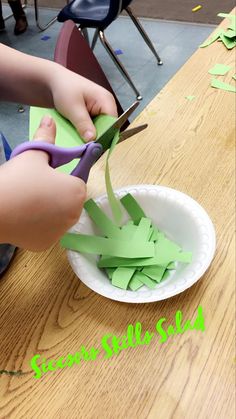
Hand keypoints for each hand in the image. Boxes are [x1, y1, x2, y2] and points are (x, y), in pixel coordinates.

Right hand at [0, 116, 85, 250]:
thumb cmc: (17, 180)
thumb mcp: (32, 155)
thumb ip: (46, 137)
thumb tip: (50, 120)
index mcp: (77, 190)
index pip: (80, 176)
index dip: (68, 169)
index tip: (55, 168)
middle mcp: (75, 214)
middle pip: (70, 196)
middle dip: (58, 189)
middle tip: (37, 183)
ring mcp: (60, 232)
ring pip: (59, 214)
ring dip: (50, 207)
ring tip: (29, 198)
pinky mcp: (45, 244)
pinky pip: (46, 229)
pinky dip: (39, 223)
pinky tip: (25, 216)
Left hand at [50, 65, 117, 141]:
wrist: (53, 81)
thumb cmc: (64, 89)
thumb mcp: (73, 108)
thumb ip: (83, 124)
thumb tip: (93, 140)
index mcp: (107, 101)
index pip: (113, 124)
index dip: (105, 137)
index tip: (94, 148)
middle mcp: (107, 107)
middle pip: (107, 128)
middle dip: (97, 137)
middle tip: (86, 149)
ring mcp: (100, 111)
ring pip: (99, 130)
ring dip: (90, 136)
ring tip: (81, 145)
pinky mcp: (92, 116)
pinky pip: (92, 128)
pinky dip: (86, 133)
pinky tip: (78, 138)